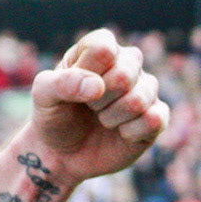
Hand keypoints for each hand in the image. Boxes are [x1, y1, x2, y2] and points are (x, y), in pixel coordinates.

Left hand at [26, 29, 170, 186]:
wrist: (63, 153)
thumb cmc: (54, 115)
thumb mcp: (43, 96)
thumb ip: (60, 83)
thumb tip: (97, 86)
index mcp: (99, 48)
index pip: (103, 48)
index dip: (86, 72)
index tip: (73, 85)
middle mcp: (127, 63)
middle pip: (123, 75)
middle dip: (97, 99)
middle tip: (88, 105)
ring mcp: (145, 89)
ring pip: (138, 99)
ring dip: (110, 117)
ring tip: (101, 118)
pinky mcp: (157, 116)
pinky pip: (153, 120)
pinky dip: (128, 132)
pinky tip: (119, 132)